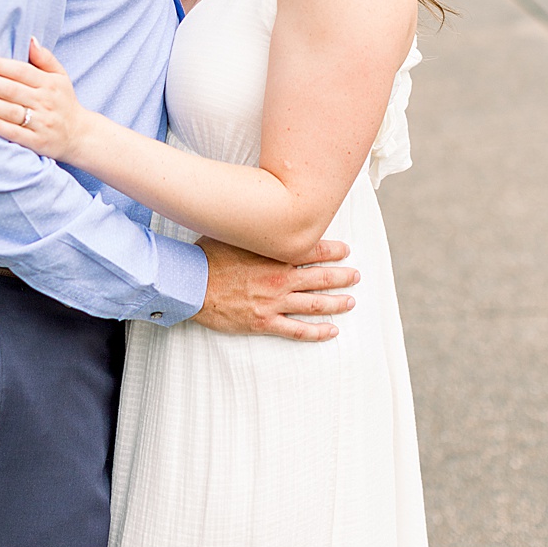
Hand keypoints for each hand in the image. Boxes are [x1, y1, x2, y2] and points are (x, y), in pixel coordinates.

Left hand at [0, 37, 93, 163]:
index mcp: (49, 83)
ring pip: (10, 110)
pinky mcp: (36, 141)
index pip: (21, 71)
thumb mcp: (60, 77)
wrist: (79, 135)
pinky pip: (13, 132)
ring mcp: (41, 122)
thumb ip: (45, 58)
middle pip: (12, 89)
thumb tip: (30, 39)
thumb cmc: (63, 101)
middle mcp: (45, 102)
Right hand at [193, 236, 359, 341]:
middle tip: (356, 276)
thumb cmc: (209, 256)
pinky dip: (317, 332)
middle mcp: (281, 277)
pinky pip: (297, 329)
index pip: (315, 250)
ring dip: (337, 303)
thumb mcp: (237, 234)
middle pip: (322, 277)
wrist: (191, 284)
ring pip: (315, 304)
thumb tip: (266, 214)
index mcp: (276, 254)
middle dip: (343, 277)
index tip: (345, 251)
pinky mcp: (264, 321)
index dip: (334, 251)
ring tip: (350, 302)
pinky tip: (331, 331)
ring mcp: (274, 301)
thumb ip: (257, 230)